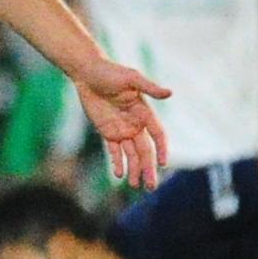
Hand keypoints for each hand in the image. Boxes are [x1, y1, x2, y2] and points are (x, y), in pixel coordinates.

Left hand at [67, 52, 171, 188]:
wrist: (87, 73)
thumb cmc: (110, 72)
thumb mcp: (131, 78)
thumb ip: (149, 88)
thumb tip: (170, 93)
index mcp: (145, 112)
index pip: (158, 135)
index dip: (161, 149)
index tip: (162, 163)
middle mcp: (136, 124)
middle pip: (145, 151)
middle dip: (148, 168)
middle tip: (151, 185)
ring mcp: (122, 129)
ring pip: (131, 154)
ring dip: (134, 170)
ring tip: (136, 185)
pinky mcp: (107, 132)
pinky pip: (114, 151)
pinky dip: (117, 163)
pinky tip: (119, 175)